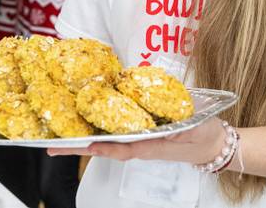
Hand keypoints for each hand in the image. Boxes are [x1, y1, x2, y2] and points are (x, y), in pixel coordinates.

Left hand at [47, 117, 225, 164]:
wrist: (213, 143)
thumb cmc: (204, 135)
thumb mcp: (194, 129)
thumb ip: (180, 124)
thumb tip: (165, 116)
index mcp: (152, 145)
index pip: (122, 149)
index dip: (104, 147)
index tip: (86, 145)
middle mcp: (140, 144)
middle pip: (105, 146)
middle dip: (79, 147)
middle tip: (52, 147)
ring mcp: (139, 140)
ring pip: (107, 140)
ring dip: (84, 138)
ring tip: (60, 136)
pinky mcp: (141, 133)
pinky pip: (117, 132)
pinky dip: (101, 128)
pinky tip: (88, 120)